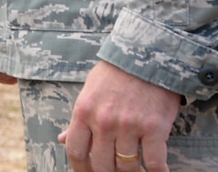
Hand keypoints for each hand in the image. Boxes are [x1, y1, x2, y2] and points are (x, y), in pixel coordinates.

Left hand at [62, 61, 181, 171]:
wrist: (145, 56)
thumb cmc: (114, 75)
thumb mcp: (89, 92)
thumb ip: (78, 119)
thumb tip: (62, 139)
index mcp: (83, 112)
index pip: (75, 151)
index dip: (80, 169)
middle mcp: (104, 121)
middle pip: (101, 164)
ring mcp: (129, 126)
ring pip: (127, 167)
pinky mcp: (154, 128)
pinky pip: (155, 162)